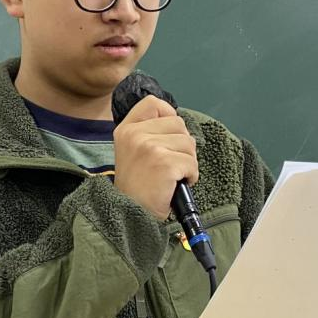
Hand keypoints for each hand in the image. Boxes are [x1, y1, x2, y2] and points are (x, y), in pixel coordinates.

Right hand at [113, 95, 198, 220]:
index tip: (168, 135)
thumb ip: (149, 133)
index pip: (153, 103)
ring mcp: (149, 147)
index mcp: (126, 129)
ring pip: (188, 143)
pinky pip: (192, 163)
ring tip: (172, 176)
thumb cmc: (137, 186)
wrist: (130, 214)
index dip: (168, 115)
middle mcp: (135, 134)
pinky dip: (191, 176)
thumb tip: (179, 126)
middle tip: (170, 164)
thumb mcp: (132, 151)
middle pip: (179, 124)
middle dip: (182, 145)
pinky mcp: (164, 163)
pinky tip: (176, 184)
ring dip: (187, 162)